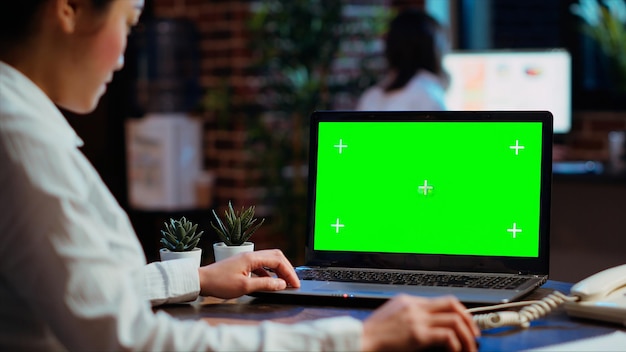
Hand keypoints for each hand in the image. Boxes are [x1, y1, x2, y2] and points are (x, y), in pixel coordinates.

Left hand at [198, 249, 299, 298]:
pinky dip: (269, 273)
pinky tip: (269, 283)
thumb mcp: (245, 286)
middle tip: (293, 282)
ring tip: (284, 283)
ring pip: (269, 260)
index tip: (295, 284)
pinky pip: (261, 266)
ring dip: (278, 270)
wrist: (200, 280)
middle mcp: (251, 255)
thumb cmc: (219, 283)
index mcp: (252, 258)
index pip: (278, 261)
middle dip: (287, 269)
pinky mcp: (242, 264)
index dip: (289, 273)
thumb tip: (281, 284)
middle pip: (276, 257)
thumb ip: (265, 284)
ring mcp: (246, 259)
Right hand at [362, 295, 479, 351]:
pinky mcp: (417, 335)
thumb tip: (427, 326)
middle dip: (469, 320)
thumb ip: (408, 317)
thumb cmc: (371, 335)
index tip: (465, 324)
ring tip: (468, 349)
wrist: (358, 340)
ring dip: (467, 336)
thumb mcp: (390, 318)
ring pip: (455, 320)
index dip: (459, 312)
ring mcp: (417, 319)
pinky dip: (456, 345)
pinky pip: (447, 336)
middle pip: (453, 305)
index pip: (442, 300)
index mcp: (408, 301)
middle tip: (474, 335)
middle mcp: (414, 307)